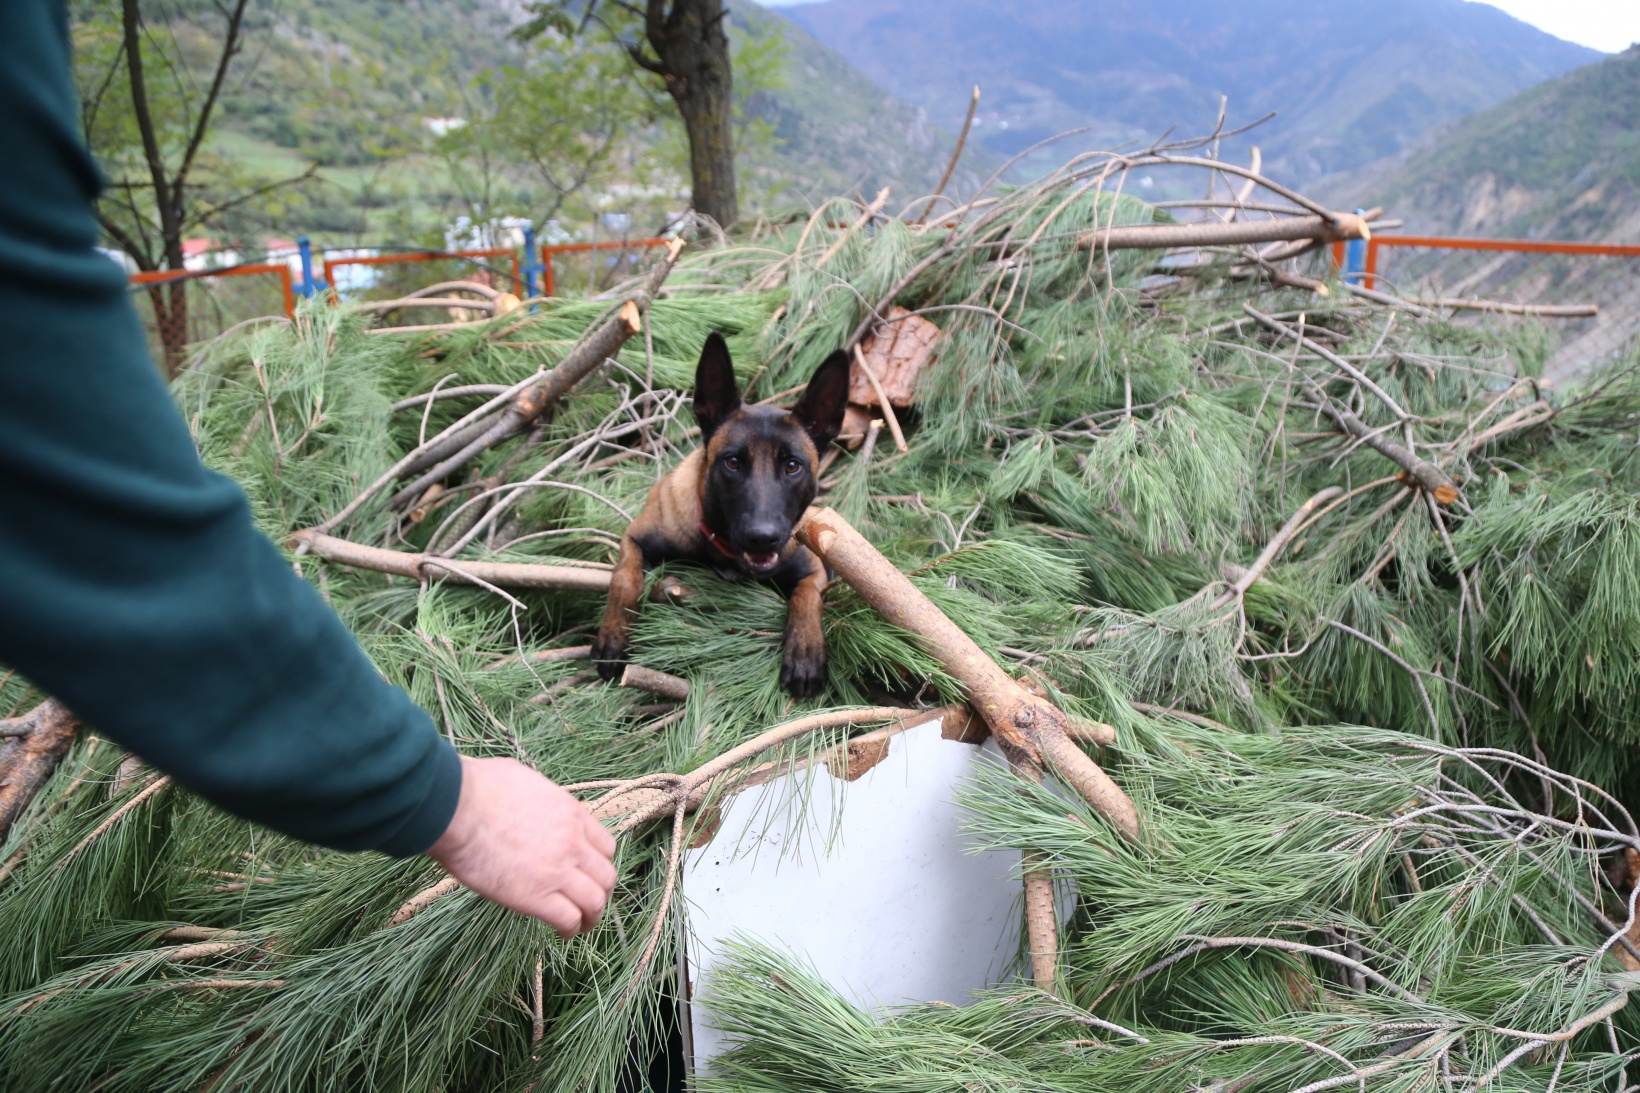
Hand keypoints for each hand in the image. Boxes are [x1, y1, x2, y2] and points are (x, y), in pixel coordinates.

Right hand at [427, 756, 617, 938]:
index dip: (600, 863)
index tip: (588, 872)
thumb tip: (532, 797)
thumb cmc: (478, 788)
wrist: (455, 808)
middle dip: (601, 892)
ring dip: (591, 917)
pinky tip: (561, 932)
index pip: (606, 846)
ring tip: (580, 925)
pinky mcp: (535, 897)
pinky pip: (568, 919)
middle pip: (606, 877)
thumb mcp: (525, 778)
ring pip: (594, 902)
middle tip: (588, 902)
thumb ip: (540, 796)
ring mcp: (557, 871)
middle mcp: (572, 843)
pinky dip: (570, 929)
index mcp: (571, 814)